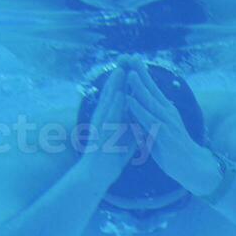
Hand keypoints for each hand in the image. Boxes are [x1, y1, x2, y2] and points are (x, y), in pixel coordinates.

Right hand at [80, 66, 133, 192]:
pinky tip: (121, 94)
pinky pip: (110, 117)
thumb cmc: (109, 158)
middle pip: (110, 95)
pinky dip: (116, 104)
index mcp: (108, 119)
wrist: (96, 175)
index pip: (115, 97)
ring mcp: (101, 126)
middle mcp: (102, 119)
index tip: (129, 67)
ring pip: (108, 102)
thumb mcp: (123, 139)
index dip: (121, 82)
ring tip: (121, 70)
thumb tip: (139, 119)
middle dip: (117, 78)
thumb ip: (130, 127)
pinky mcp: (102, 134)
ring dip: (114, 86)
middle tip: (124, 60)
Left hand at [125, 61, 221, 196]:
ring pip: (150, 102)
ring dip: (139, 88)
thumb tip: (138, 106)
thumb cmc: (174, 149)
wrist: (193, 167)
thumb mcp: (161, 129)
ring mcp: (166, 123)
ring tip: (129, 74)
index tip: (131, 59)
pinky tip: (130, 101)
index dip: (142, 73)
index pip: (152, 88)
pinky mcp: (164, 135)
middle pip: (151, 89)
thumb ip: (150, 117)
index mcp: (165, 110)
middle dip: (140, 73)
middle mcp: (167, 113)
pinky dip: (139, 109)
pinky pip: (149, 120)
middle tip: (129, 57)